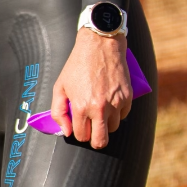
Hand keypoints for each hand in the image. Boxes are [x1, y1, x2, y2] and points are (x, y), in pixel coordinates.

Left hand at [51, 30, 131, 148]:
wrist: (100, 45)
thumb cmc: (77, 65)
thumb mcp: (60, 86)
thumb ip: (58, 112)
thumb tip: (66, 131)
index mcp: (81, 107)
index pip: (81, 135)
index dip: (79, 134)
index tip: (79, 127)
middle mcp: (99, 108)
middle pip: (100, 141)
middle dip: (95, 140)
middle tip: (91, 132)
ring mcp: (116, 103)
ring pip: (113, 129)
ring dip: (106, 124)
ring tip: (99, 112)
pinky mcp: (127, 97)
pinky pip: (123, 115)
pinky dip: (117, 113)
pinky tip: (109, 102)